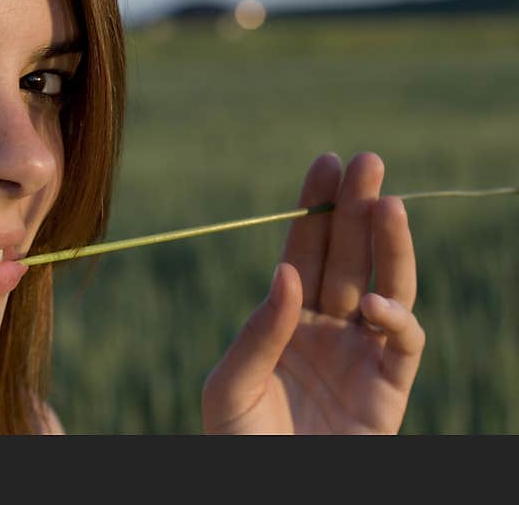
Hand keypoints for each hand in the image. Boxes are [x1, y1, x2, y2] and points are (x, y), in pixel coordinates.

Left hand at [202, 152, 424, 433]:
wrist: (271, 492)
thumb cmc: (239, 443)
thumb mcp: (229, 384)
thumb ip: (258, 331)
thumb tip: (287, 274)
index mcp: (285, 319)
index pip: (304, 252)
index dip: (315, 210)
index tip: (324, 164)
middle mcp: (326, 328)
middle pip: (347, 257)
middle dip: (357, 208)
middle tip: (365, 160)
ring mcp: (360, 354)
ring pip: (384, 285)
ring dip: (388, 244)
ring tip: (387, 201)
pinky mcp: (390, 388)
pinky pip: (404, 342)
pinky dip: (395, 318)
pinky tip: (372, 303)